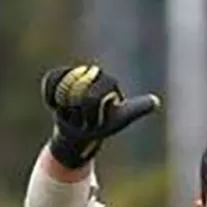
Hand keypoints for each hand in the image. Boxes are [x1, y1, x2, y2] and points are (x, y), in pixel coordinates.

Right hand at [40, 63, 160, 168]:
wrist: (81, 132)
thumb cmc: (103, 126)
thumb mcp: (121, 119)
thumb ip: (136, 108)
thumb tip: (156, 101)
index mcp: (107, 82)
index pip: (93, 98)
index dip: (91, 114)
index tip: (95, 121)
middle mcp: (91, 74)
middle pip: (77, 95)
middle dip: (79, 114)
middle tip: (83, 120)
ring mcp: (73, 75)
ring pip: (63, 91)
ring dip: (65, 109)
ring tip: (72, 115)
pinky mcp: (58, 78)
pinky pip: (50, 83)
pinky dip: (50, 97)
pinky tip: (54, 106)